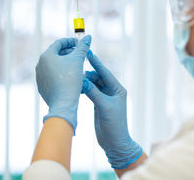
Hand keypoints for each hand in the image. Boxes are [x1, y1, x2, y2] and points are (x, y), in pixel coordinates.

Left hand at [36, 36, 90, 133]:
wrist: (63, 103)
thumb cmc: (70, 79)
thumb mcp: (78, 60)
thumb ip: (83, 47)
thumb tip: (88, 36)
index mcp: (46, 56)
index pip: (59, 43)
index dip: (71, 41)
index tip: (80, 44)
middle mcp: (40, 65)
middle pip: (56, 54)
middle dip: (69, 53)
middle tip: (80, 55)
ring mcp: (40, 77)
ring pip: (55, 66)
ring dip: (66, 64)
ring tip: (78, 66)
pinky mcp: (43, 87)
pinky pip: (53, 76)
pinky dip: (62, 74)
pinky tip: (72, 78)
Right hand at [82, 50, 141, 168]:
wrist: (114, 141)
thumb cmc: (114, 124)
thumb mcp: (104, 106)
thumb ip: (94, 93)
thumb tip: (83, 81)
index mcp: (118, 89)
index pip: (105, 73)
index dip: (96, 63)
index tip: (88, 53)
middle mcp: (112, 91)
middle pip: (98, 77)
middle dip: (88, 74)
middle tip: (76, 72)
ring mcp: (105, 97)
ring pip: (93, 85)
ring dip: (85, 82)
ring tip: (75, 80)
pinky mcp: (99, 103)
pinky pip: (90, 92)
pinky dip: (84, 89)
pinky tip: (76, 88)